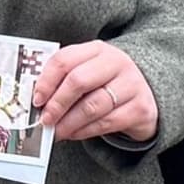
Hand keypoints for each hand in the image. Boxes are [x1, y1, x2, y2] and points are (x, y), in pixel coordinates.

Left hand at [37, 39, 158, 148]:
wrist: (147, 93)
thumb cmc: (107, 83)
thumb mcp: (88, 72)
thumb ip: (64, 80)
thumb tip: (37, 100)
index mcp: (97, 49)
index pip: (65, 59)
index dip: (46, 81)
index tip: (36, 99)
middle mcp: (116, 63)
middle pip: (78, 81)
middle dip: (57, 104)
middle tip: (44, 120)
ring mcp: (131, 85)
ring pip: (92, 106)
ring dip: (69, 123)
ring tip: (57, 131)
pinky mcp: (140, 108)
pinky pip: (106, 123)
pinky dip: (85, 131)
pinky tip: (74, 134)